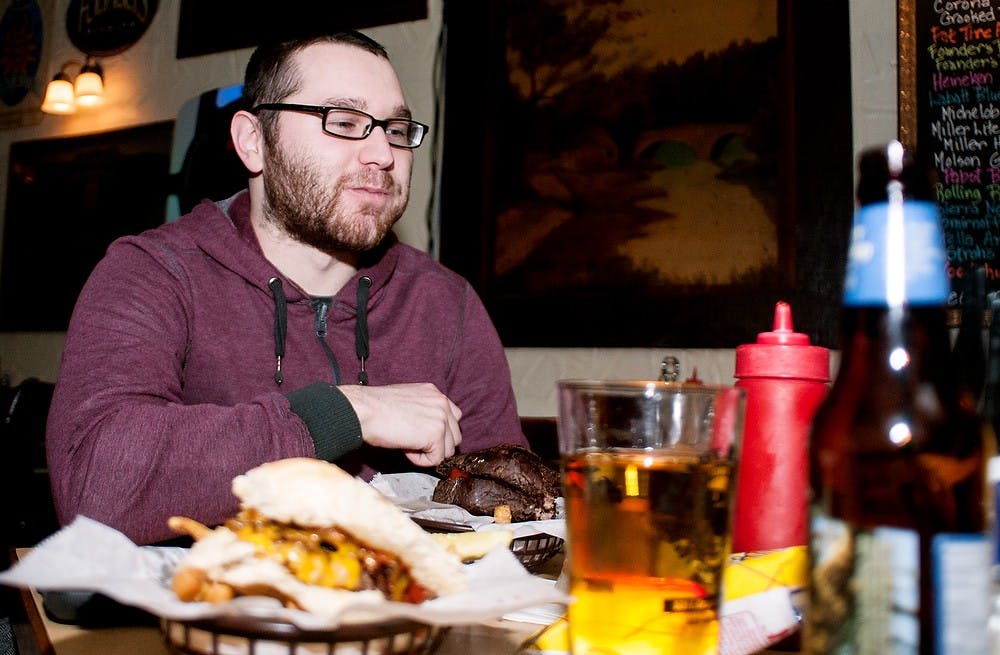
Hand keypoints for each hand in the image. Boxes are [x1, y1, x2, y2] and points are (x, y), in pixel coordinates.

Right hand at [338, 383, 462, 466]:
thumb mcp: (406, 401)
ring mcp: (441, 418)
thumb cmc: (376, 408)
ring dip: (428, 453)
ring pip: (447, 450)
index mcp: (435, 393)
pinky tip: (406, 449)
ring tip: (406, 444)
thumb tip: (426, 431)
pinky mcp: (436, 434)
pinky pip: (436, 459)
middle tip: (412, 442)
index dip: (438, 433)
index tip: (421, 437)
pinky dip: (421, 461)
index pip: (452, 418)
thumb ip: (423, 412)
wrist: (365, 410)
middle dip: (436, 445)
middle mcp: (442, 402)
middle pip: (454, 436)